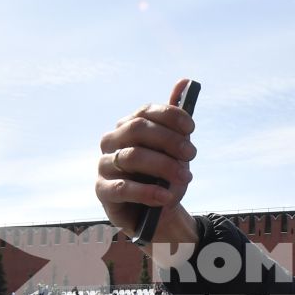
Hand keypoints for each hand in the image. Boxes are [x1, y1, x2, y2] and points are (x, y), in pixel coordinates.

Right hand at [95, 95, 198, 246]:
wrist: (158, 213)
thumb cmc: (164, 176)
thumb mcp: (175, 148)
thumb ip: (176, 119)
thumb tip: (184, 80)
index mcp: (128, 126)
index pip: (146, 112)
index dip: (170, 116)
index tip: (191, 129)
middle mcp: (112, 141)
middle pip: (137, 130)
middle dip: (169, 140)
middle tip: (192, 154)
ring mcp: (104, 165)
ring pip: (131, 157)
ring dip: (164, 166)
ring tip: (186, 177)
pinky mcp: (102, 191)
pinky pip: (122, 188)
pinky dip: (148, 191)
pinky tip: (167, 197)